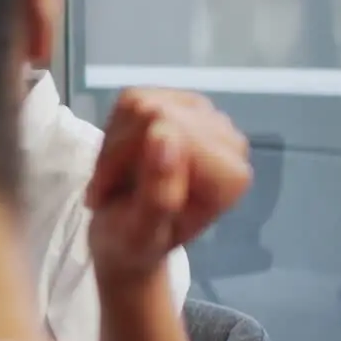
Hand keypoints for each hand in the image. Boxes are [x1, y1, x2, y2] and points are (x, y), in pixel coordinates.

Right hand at [85, 88, 250, 279]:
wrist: (126, 237)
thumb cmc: (134, 241)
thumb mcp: (140, 232)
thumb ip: (157, 193)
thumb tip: (164, 133)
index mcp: (229, 176)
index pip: (169, 133)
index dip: (127, 160)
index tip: (111, 197)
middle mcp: (229, 140)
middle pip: (155, 113)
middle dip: (120, 152)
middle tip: (111, 189)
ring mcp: (207, 117)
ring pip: (141, 103)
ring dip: (115, 143)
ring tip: (117, 176)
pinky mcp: (180, 102)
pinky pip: (131, 99)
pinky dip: (115, 131)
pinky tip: (121, 158)